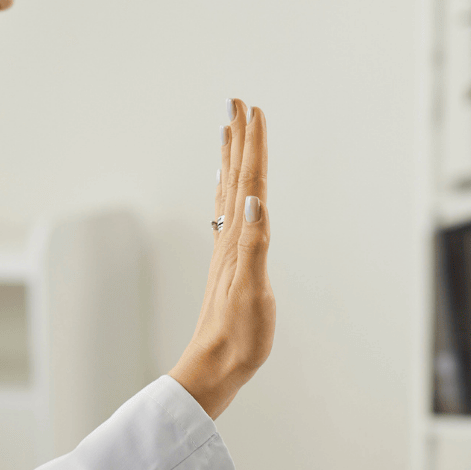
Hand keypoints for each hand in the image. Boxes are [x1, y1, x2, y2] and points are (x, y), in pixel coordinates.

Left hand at [171, 99, 272, 419]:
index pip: (249, 182)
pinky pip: (231, 215)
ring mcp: (229, 251)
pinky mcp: (230, 265)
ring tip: (231, 133)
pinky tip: (232, 192)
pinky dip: (232, 193)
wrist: (215, 365)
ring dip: (233, 160)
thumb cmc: (239, 335)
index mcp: (240, 240)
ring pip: (230, 193)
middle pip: (237, 178)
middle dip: (240, 140)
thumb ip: (255, 244)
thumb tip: (253, 201)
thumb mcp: (253, 290)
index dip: (253, 146)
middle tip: (238, 103)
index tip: (254, 111)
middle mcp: (231, 239)